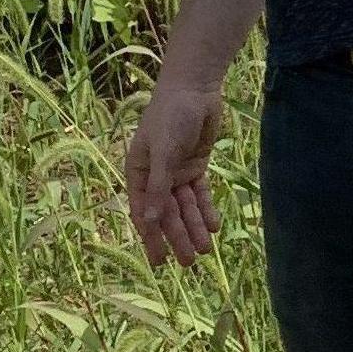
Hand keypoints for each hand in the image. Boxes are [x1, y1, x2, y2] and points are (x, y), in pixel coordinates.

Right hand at [126, 71, 227, 269]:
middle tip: (188, 262)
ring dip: (194, 227)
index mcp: (138, 173)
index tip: (159, 261)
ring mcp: (176, 172)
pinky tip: (215, 227)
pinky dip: (206, 209)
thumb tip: (149, 220)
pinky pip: (200, 194)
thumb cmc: (171, 115)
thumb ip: (157, 186)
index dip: (151, 237)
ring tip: (205, 250)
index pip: (143, 212)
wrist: (195, 89)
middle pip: (167, 213)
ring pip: (186, 207)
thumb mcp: (163, 151)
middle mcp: (156, 176)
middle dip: (177, 237)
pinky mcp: (196, 166)